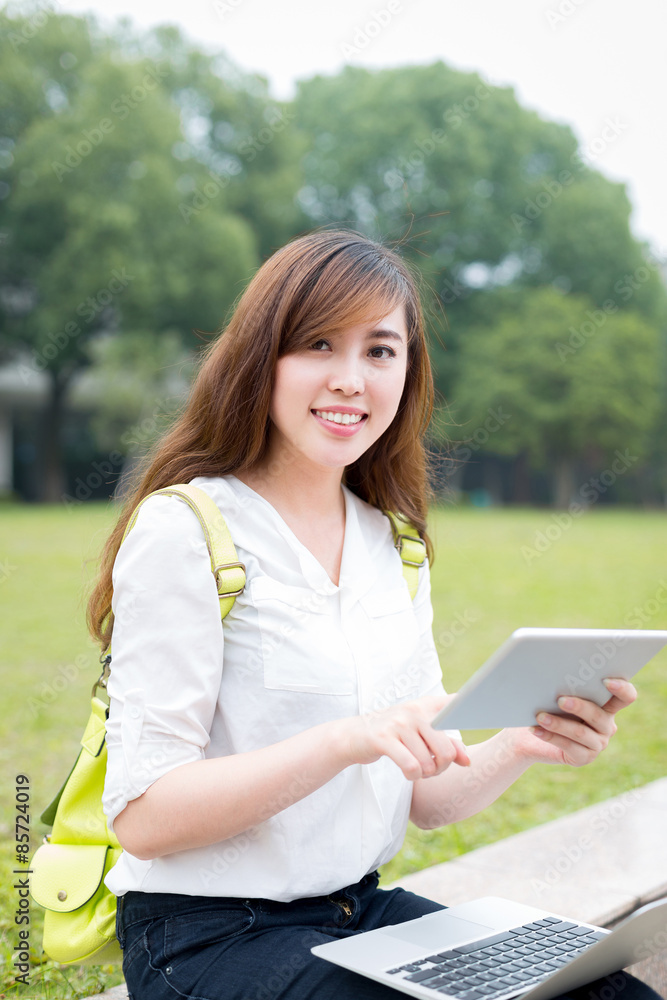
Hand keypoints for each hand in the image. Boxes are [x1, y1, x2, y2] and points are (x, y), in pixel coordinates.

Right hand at [339, 695, 470, 780]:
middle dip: (442, 767)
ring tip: (416, 769)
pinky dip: (412, 775)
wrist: (354, 735)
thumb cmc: (395, 735)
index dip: (476, 709)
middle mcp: (415, 710)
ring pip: (429, 763)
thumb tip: (468, 761)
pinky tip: (407, 772)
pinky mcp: (383, 738)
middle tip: (432, 768)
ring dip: (425, 774)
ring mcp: (398, 723)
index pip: (458, 704)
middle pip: (447, 750)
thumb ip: (447, 745)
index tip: (495, 711)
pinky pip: (412, 766)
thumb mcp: (421, 734)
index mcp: (427, 705)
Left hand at [514, 677, 636, 766]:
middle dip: (579, 706)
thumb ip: (566, 688)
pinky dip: (549, 736)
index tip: (605, 680)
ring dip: (558, 723)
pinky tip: (535, 729)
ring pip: (580, 732)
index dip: (622, 688)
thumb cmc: (548, 707)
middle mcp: (607, 725)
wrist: (533, 736)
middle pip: (598, 715)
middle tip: (560, 700)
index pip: (626, 697)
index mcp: (606, 705)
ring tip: (540, 716)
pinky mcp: (584, 757)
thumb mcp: (558, 695)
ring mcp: (598, 743)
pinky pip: (568, 746)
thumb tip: (557, 676)